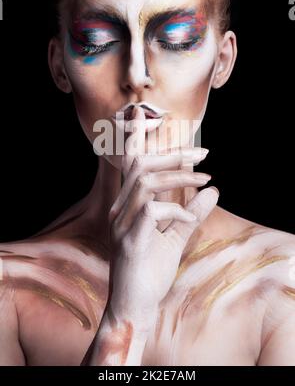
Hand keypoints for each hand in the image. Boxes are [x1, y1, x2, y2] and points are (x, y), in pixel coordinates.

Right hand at [107, 106, 218, 328]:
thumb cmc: (150, 270)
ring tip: (205, 180)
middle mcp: (120, 210)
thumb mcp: (176, 236)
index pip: (130, 164)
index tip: (148, 114)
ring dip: (178, 176)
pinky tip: (188, 217)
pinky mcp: (130, 241)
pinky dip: (175, 209)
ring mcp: (122, 225)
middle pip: (140, 165)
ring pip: (145, 182)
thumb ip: (192, 212)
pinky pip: (151, 211)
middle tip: (203, 152)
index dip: (137, 137)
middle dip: (172, 153)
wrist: (134, 305)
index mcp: (127, 205)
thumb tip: (213, 190)